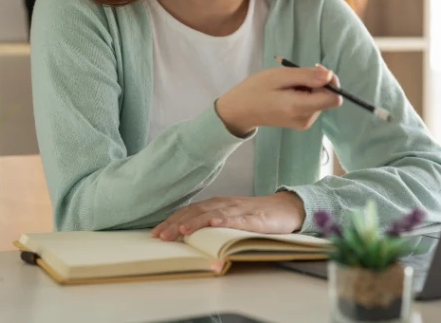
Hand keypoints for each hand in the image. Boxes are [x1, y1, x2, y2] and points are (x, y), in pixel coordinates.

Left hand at [151, 192, 306, 240]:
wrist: (286, 208)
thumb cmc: (256, 215)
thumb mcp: (229, 218)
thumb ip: (211, 222)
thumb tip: (186, 234)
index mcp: (216, 204)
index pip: (189, 211)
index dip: (171, 221)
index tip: (155, 233)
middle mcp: (225, 204)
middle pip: (196, 212)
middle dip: (176, 224)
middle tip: (160, 236)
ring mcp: (239, 210)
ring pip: (214, 214)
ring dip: (196, 222)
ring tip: (181, 231)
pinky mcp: (255, 218)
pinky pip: (238, 219)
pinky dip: (226, 220)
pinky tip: (215, 223)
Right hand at [215, 64, 341, 136]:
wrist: (239, 110)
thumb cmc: (256, 89)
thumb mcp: (280, 76)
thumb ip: (307, 76)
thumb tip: (330, 75)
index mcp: (300, 108)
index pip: (334, 99)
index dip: (331, 82)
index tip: (315, 71)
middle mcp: (306, 119)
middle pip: (328, 98)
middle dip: (318, 83)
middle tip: (296, 75)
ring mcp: (304, 123)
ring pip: (321, 100)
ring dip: (310, 88)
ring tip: (288, 84)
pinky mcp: (301, 123)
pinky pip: (313, 105)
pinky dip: (306, 95)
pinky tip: (289, 92)